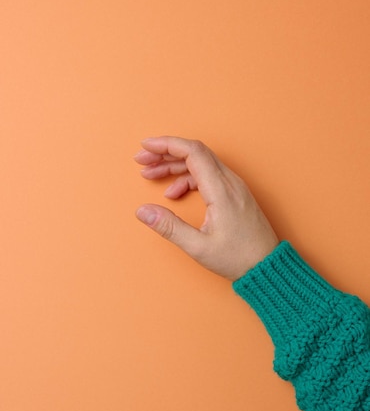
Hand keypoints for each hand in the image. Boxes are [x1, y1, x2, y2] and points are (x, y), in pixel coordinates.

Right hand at [134, 136, 279, 280]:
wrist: (268, 267)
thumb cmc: (238, 258)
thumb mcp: (198, 246)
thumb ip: (168, 226)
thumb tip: (142, 211)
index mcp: (221, 190)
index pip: (192, 151)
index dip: (166, 144)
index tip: (145, 146)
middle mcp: (229, 182)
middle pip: (194, 152)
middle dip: (165, 152)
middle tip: (141, 159)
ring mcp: (233, 186)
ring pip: (200, 162)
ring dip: (173, 165)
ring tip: (151, 175)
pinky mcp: (233, 193)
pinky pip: (207, 174)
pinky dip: (186, 177)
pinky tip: (173, 193)